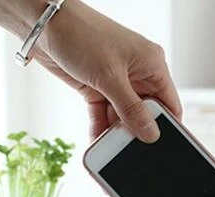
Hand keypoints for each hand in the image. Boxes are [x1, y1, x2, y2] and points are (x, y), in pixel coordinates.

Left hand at [35, 0, 181, 141]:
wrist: (45, 25)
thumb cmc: (82, 35)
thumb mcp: (110, 76)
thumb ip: (131, 108)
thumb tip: (150, 133)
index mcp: (152, 65)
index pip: (169, 103)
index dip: (167, 127)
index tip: (161, 148)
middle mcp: (137, 74)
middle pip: (145, 114)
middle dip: (137, 133)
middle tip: (131, 153)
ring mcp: (116, 82)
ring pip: (122, 117)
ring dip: (116, 134)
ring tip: (111, 153)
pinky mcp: (96, 88)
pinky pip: (103, 115)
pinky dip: (100, 128)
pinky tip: (97, 143)